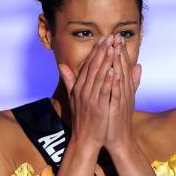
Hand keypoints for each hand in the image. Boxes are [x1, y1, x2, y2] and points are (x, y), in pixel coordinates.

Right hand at [58, 35, 115, 152]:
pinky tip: (115, 71)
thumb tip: (61, 65)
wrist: (84, 139)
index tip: (104, 39)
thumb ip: (69, 81)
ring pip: (99, 77)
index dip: (96, 51)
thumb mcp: (73, 98)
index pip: (88, 65)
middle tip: (111, 37)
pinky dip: (109, 81)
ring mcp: (90, 99)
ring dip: (107, 61)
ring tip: (114, 48)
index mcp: (79, 87)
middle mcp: (83, 91)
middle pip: (93, 67)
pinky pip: (103, 92)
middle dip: (103, 51)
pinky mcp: (98, 107)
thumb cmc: (82, 120)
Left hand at [104, 32, 141, 153]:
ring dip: (119, 63)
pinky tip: (114, 73)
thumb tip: (139, 66)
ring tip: (116, 47)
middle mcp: (124, 92)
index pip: (121, 66)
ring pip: (121, 78)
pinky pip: (117, 94)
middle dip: (119, 52)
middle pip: (123, 68)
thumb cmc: (116, 120)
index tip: (115, 37)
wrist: (119, 140)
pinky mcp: (118, 109)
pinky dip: (116, 83)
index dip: (119, 51)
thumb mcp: (122, 99)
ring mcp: (122, 100)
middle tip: (116, 35)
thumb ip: (129, 82)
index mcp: (123, 88)